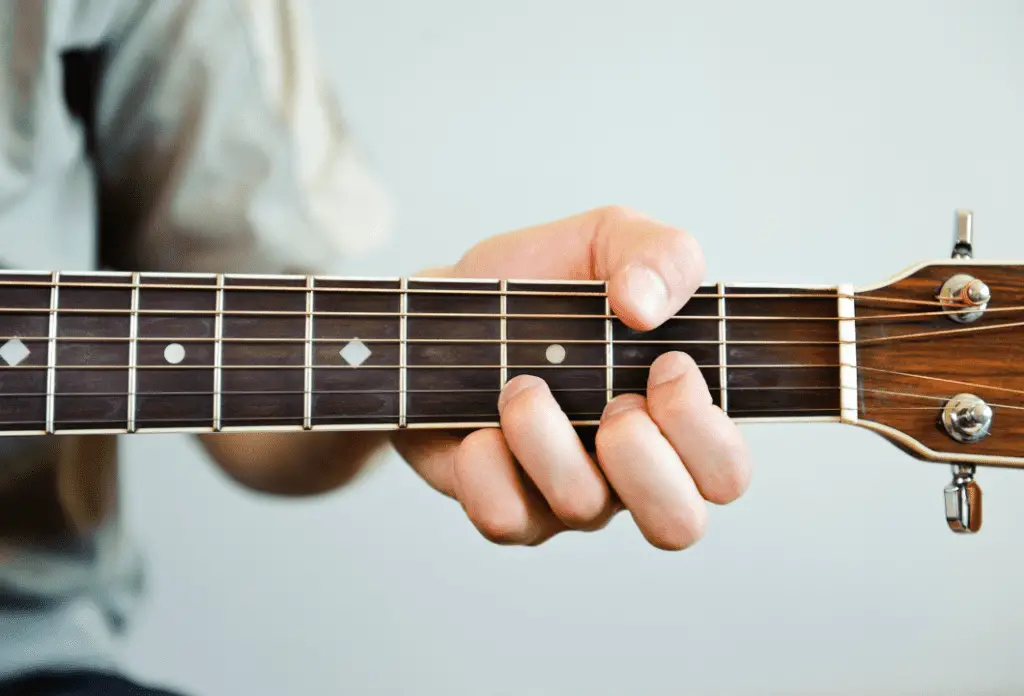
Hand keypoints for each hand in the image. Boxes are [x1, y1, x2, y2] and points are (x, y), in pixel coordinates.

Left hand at [392, 206, 750, 549]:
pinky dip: (488, 467)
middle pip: (677, 525)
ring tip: (520, 386)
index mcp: (672, 418)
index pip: (726, 473)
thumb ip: (661, 256)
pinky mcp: (501, 504)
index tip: (666, 363)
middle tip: (612, 403)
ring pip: (583, 508)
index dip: (703, 430)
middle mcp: (628, 471)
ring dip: (547, 438)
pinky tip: (479, 424)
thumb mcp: (611, 240)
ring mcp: (565, 496)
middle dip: (644, 460)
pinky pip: (505, 518)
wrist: (443, 308)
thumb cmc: (540, 282)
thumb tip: (645, 306)